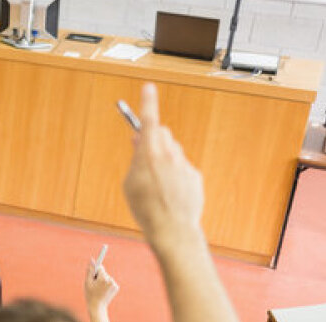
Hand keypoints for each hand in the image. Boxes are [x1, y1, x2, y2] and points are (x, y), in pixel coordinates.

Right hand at [84, 259, 118, 312]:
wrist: (97, 307)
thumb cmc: (90, 294)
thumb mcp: (87, 282)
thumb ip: (90, 271)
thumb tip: (92, 260)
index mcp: (103, 279)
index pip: (100, 268)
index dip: (95, 270)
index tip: (93, 273)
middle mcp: (110, 280)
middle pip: (103, 273)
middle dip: (98, 276)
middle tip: (93, 285)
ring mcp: (114, 284)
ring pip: (107, 277)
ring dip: (102, 281)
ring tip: (98, 289)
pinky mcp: (116, 287)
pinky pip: (110, 282)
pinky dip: (106, 284)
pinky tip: (103, 291)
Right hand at [122, 83, 204, 256]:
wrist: (171, 230)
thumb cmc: (146, 209)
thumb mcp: (130, 182)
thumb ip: (135, 158)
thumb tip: (140, 141)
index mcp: (149, 155)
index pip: (149, 120)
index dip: (148, 102)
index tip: (149, 88)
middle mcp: (169, 155)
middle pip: (164, 134)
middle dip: (155, 139)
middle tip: (145, 153)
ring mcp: (184, 165)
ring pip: (174, 152)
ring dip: (165, 159)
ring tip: (158, 184)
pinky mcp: (195, 176)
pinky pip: (183, 169)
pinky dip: (176, 176)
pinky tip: (170, 194)